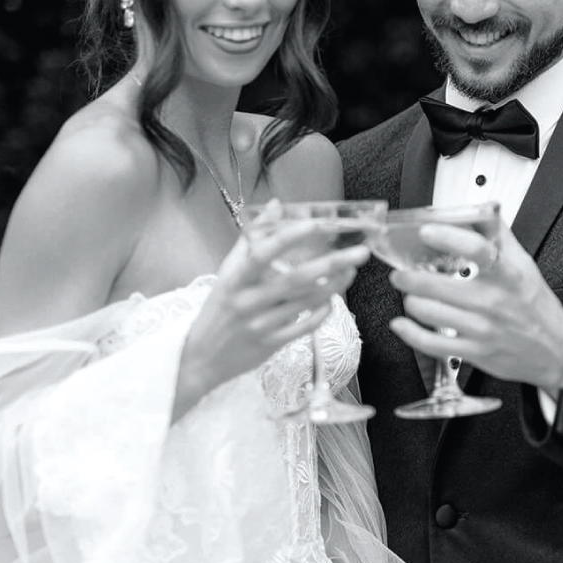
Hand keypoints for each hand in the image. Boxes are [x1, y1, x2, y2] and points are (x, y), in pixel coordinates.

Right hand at [173, 217, 370, 418]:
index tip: (322, 223)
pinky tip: (333, 299)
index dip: (294, 235)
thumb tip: (276, 205)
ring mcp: (261, 325)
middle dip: (332, 263)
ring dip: (334, 285)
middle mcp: (248, 301)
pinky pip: (305, 327)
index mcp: (235, 279)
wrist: (201, 357)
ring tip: (351, 270)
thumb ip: (251, 238)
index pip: (265, 251)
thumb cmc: (219, 309)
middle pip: (297, 278)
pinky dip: (322, 312)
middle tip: (360, 251)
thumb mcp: (228, 271)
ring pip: (306, 302)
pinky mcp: (272, 344)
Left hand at [388, 222, 562, 395]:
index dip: (448, 238)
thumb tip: (481, 209)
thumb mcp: (523, 263)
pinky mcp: (474, 352)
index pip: (477, 250)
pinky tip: (402, 324)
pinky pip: (432, 344)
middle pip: (439, 285)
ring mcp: (482, 329)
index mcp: (506, 274)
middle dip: (410, 277)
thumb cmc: (534, 304)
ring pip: (430, 313)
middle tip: (401, 271)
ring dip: (411, 301)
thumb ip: (499, 234)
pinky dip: (410, 333)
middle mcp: (493, 301)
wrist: (555, 349)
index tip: (427, 231)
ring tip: (409, 294)